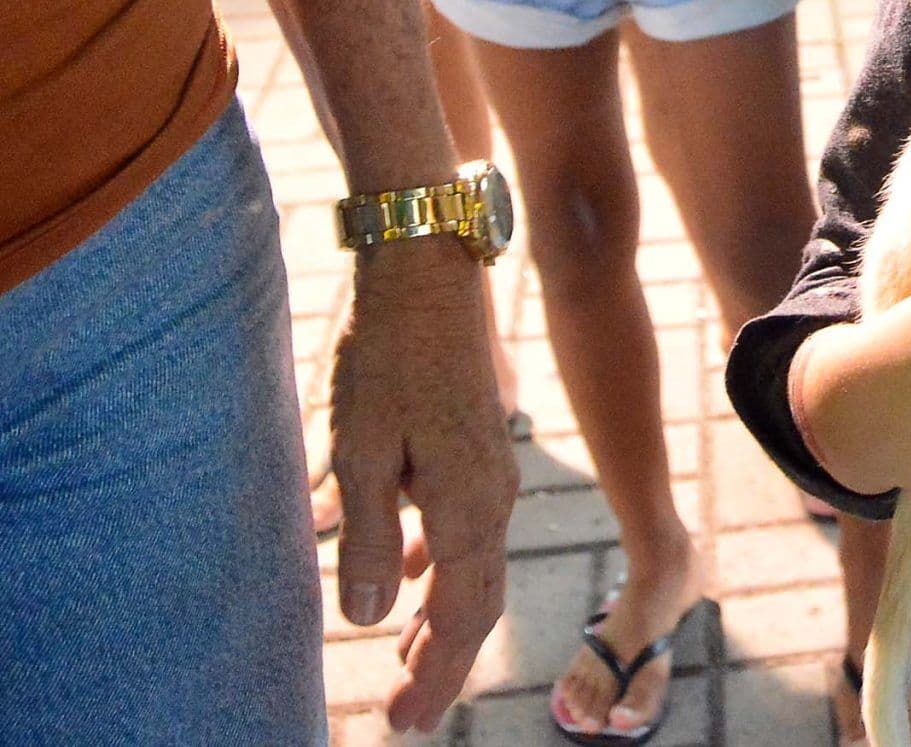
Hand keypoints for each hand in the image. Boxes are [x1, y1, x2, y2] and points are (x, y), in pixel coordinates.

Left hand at [330, 237, 517, 734]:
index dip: (435, 675)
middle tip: (405, 710)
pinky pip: (464, 526)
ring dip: (441, 617)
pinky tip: (405, 575)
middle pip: (476, 601)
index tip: (404, 722)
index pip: (460, 616)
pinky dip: (437, 567)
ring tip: (405, 658)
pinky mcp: (474, 443)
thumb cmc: (388, 356)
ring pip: (472, 564)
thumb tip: (365, 617)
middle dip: (442, 661)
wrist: (427, 267)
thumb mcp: (359, 451)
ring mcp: (489, 468)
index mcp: (468, 506)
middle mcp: (492, 495)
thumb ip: (363, 537)